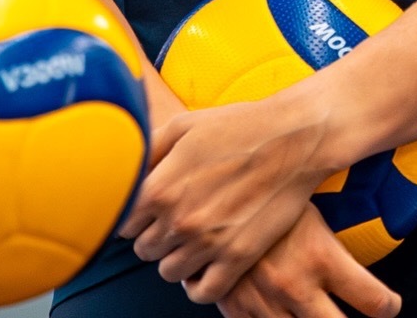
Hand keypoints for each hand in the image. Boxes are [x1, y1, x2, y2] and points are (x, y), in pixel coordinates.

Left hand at [122, 91, 335, 301]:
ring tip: (192, 237)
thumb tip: (126, 173)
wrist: (292, 138)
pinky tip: (204, 264)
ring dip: (175, 256)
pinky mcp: (238, 257)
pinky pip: (203, 292)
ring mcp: (209, 243)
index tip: (148, 208)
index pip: (123, 223)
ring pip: (169, 271)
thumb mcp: (184, 125)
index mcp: (161, 187)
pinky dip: (198, 283)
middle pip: (144, 249)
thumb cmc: (238, 125)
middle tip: (175, 217)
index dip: (134, 214)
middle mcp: (179, 220)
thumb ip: (148, 152)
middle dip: (154, 234)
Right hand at [217, 206, 399, 317]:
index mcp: (320, 256)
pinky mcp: (236, 310)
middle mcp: (296, 286)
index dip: (387, 305)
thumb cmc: (260, 185)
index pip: (373, 300)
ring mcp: (265, 303)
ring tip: (314, 310)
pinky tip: (279, 313)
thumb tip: (355, 224)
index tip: (389, 305)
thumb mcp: (302, 202)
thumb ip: (325, 228)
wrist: (202, 190)